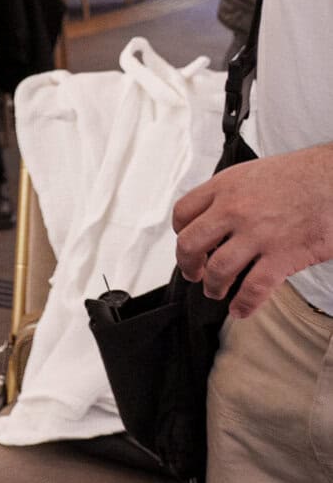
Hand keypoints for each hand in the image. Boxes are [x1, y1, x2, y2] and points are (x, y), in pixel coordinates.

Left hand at [173, 143, 332, 317]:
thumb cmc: (301, 175)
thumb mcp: (252, 173)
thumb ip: (228, 195)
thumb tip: (212, 217)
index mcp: (225, 187)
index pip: (183, 214)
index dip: (180, 233)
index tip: (188, 243)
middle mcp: (235, 210)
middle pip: (190, 245)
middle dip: (188, 265)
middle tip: (194, 274)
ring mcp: (258, 234)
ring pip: (219, 270)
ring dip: (213, 287)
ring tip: (216, 291)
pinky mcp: (283, 254)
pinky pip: (253, 287)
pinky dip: (243, 304)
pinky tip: (240, 309)